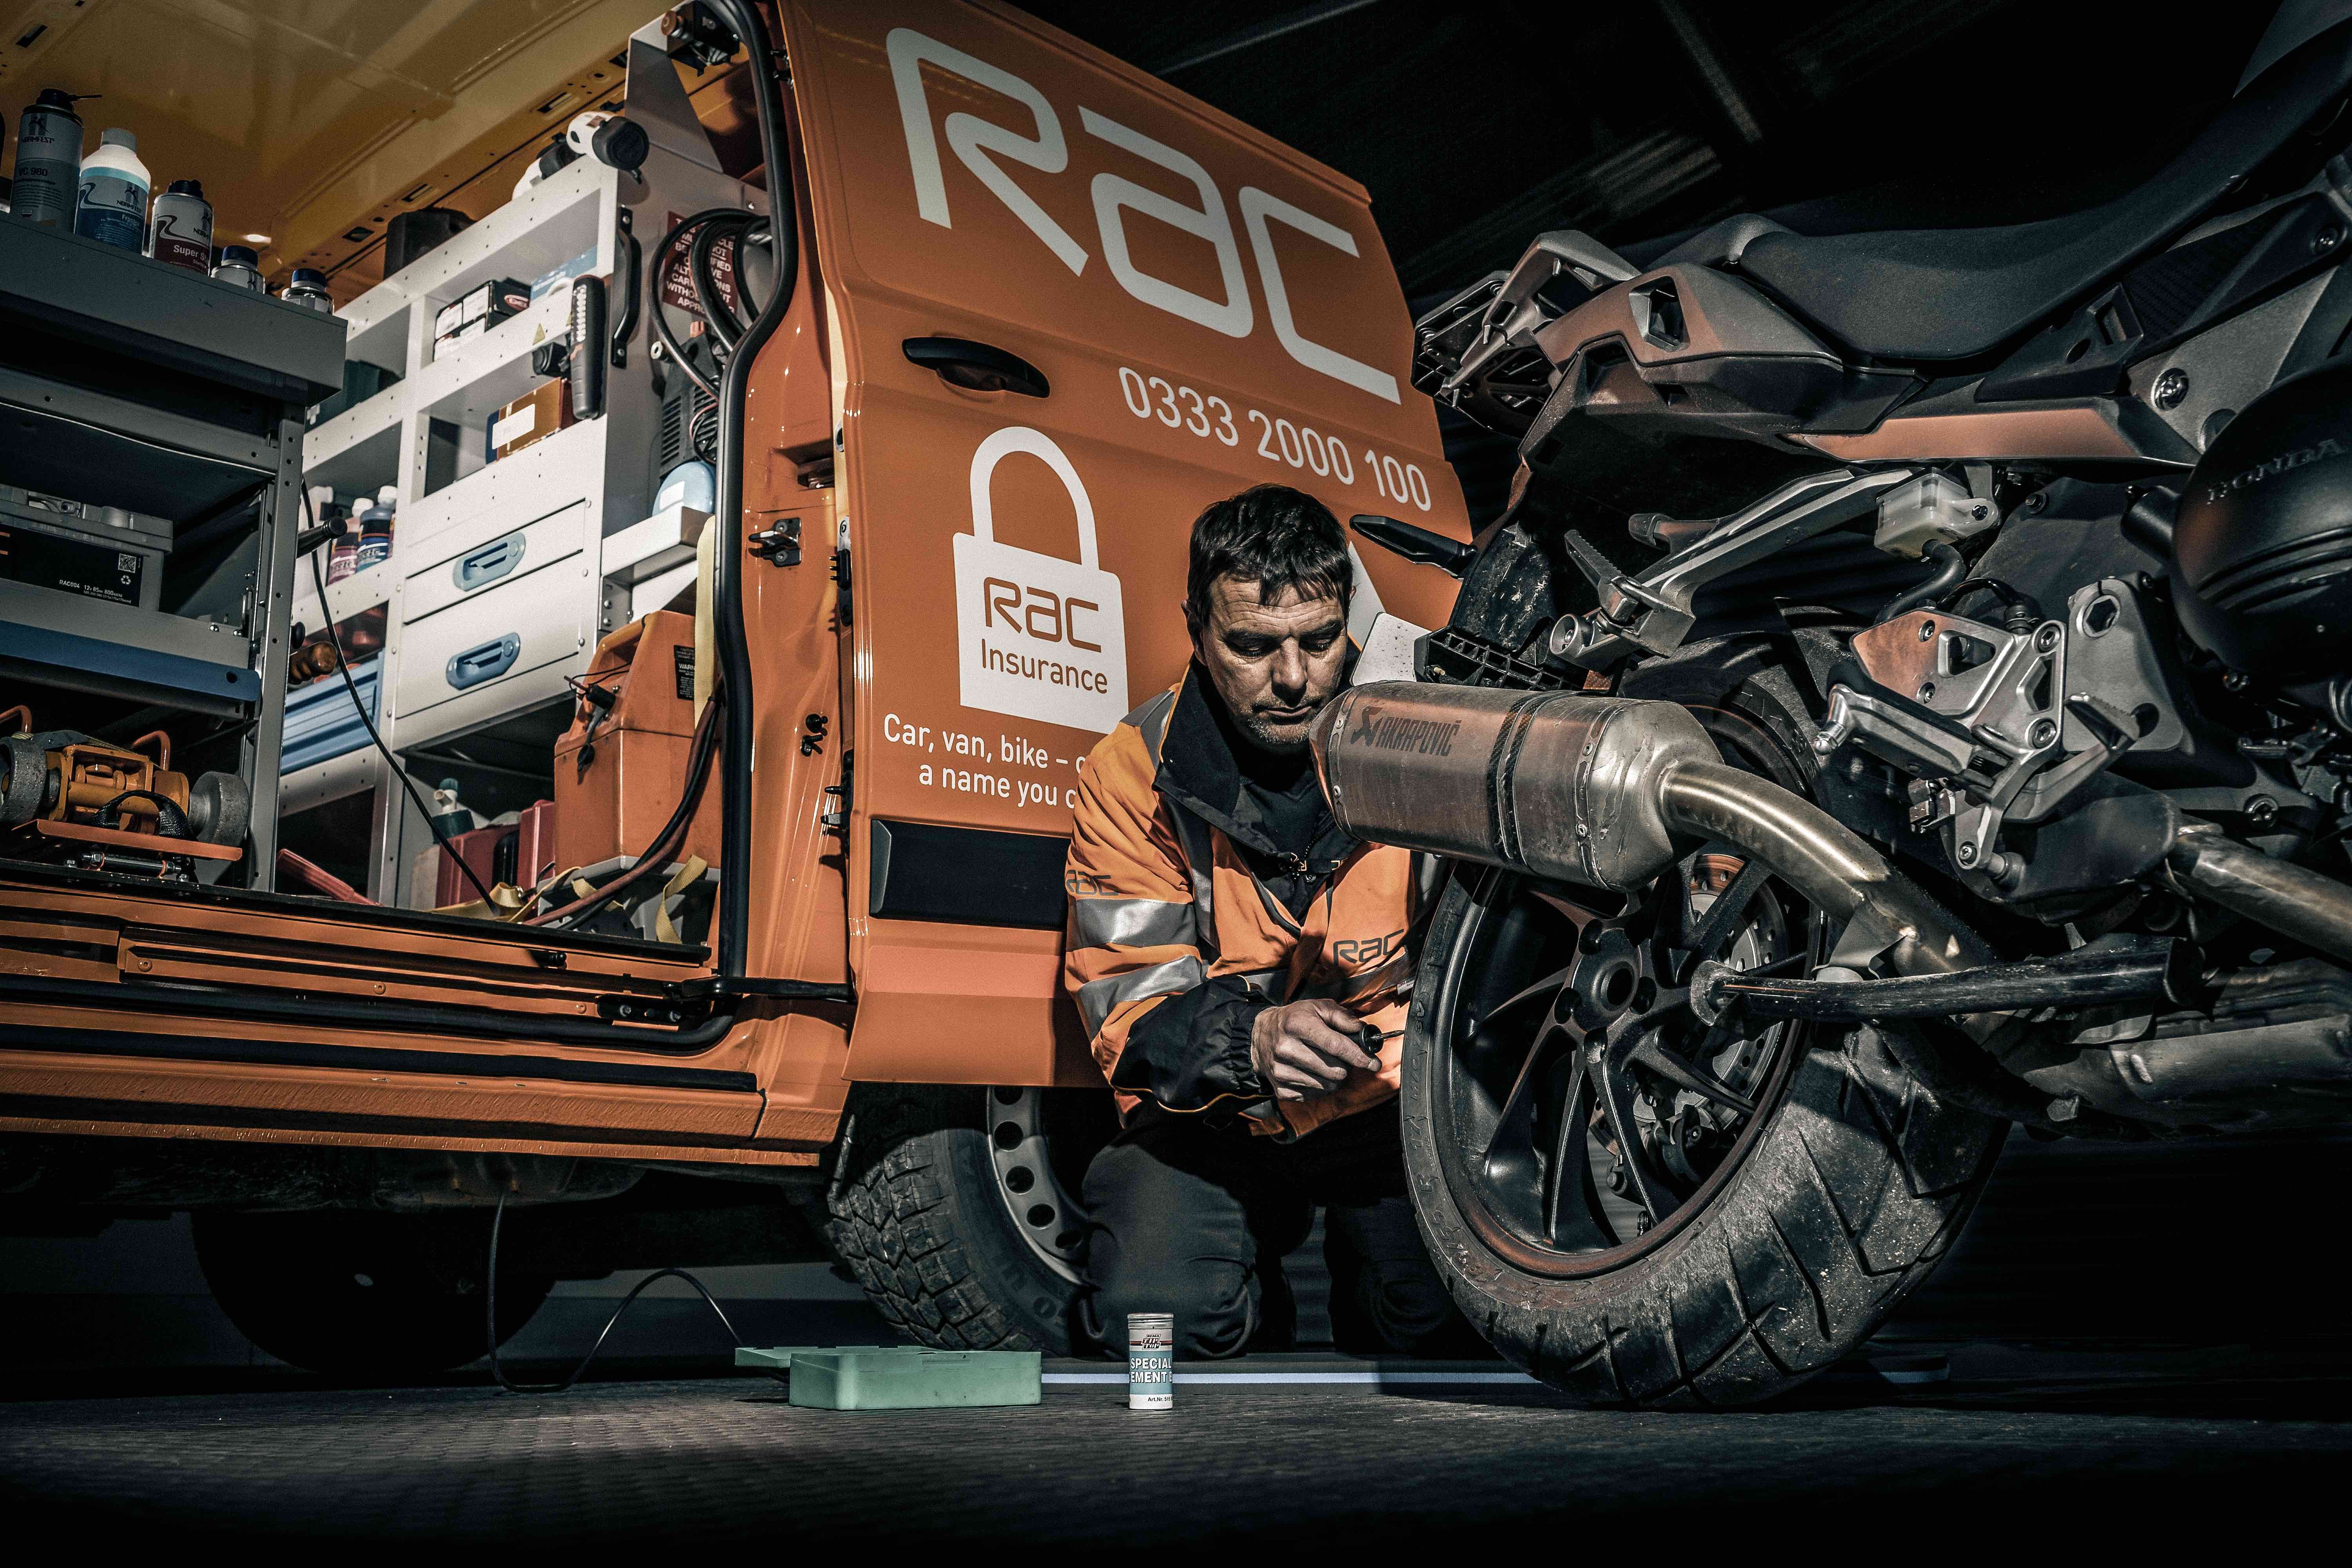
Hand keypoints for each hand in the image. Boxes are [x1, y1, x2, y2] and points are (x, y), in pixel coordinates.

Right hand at [1250, 1000, 1380, 1101]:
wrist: (1260, 1035)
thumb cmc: (1294, 1020)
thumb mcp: (1317, 1007)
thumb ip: (1342, 1017)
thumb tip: (1363, 1031)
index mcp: (1297, 1025)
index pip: (1335, 1045)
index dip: (1358, 1056)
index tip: (1373, 1063)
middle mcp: (1286, 1049)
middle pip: (1334, 1070)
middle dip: (1345, 1066)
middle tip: (1341, 1058)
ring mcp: (1282, 1071)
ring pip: (1327, 1086)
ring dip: (1333, 1078)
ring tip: (1325, 1064)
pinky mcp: (1281, 1089)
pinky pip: (1314, 1095)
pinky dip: (1319, 1086)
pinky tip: (1312, 1073)